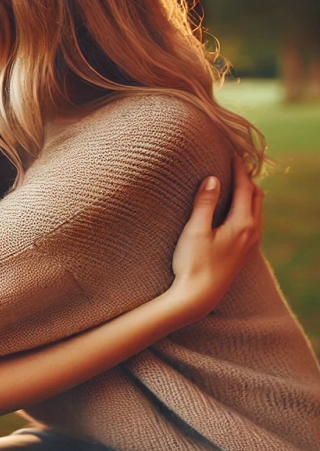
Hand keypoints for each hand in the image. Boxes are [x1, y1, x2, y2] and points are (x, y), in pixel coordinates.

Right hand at [169, 156, 262, 320]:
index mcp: (242, 224)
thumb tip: (213, 179)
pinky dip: (246, 207)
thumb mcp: (196, 230)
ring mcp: (250, 244)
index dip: (239, 169)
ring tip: (236, 181)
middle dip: (248, 178)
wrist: (198, 297)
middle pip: (257, 197)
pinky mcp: (243, 252)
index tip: (232, 152)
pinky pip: (252, 221)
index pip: (245, 188)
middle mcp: (252, 233)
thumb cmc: (194, 263)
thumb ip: (205, 203)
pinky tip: (234, 208)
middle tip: (235, 163)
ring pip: (257, 210)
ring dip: (249, 193)